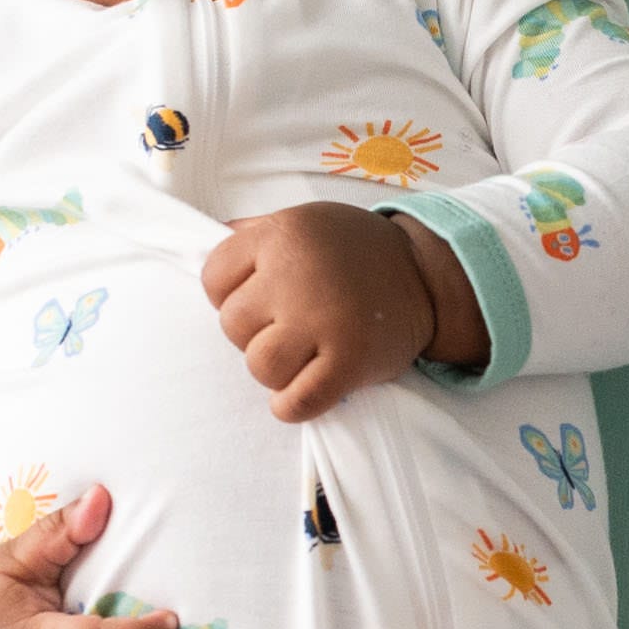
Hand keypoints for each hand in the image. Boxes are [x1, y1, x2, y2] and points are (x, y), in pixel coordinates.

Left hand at [200, 203, 487, 419]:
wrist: (425, 275)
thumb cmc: (355, 252)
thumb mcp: (304, 222)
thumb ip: (255, 235)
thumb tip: (203, 242)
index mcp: (281, 235)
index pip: (213, 279)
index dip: (230, 296)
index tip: (262, 301)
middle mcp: (297, 274)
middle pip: (233, 326)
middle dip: (255, 333)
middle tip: (290, 327)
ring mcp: (324, 319)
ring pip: (259, 365)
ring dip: (276, 371)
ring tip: (302, 356)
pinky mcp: (350, 360)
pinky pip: (297, 401)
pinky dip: (292, 406)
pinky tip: (305, 392)